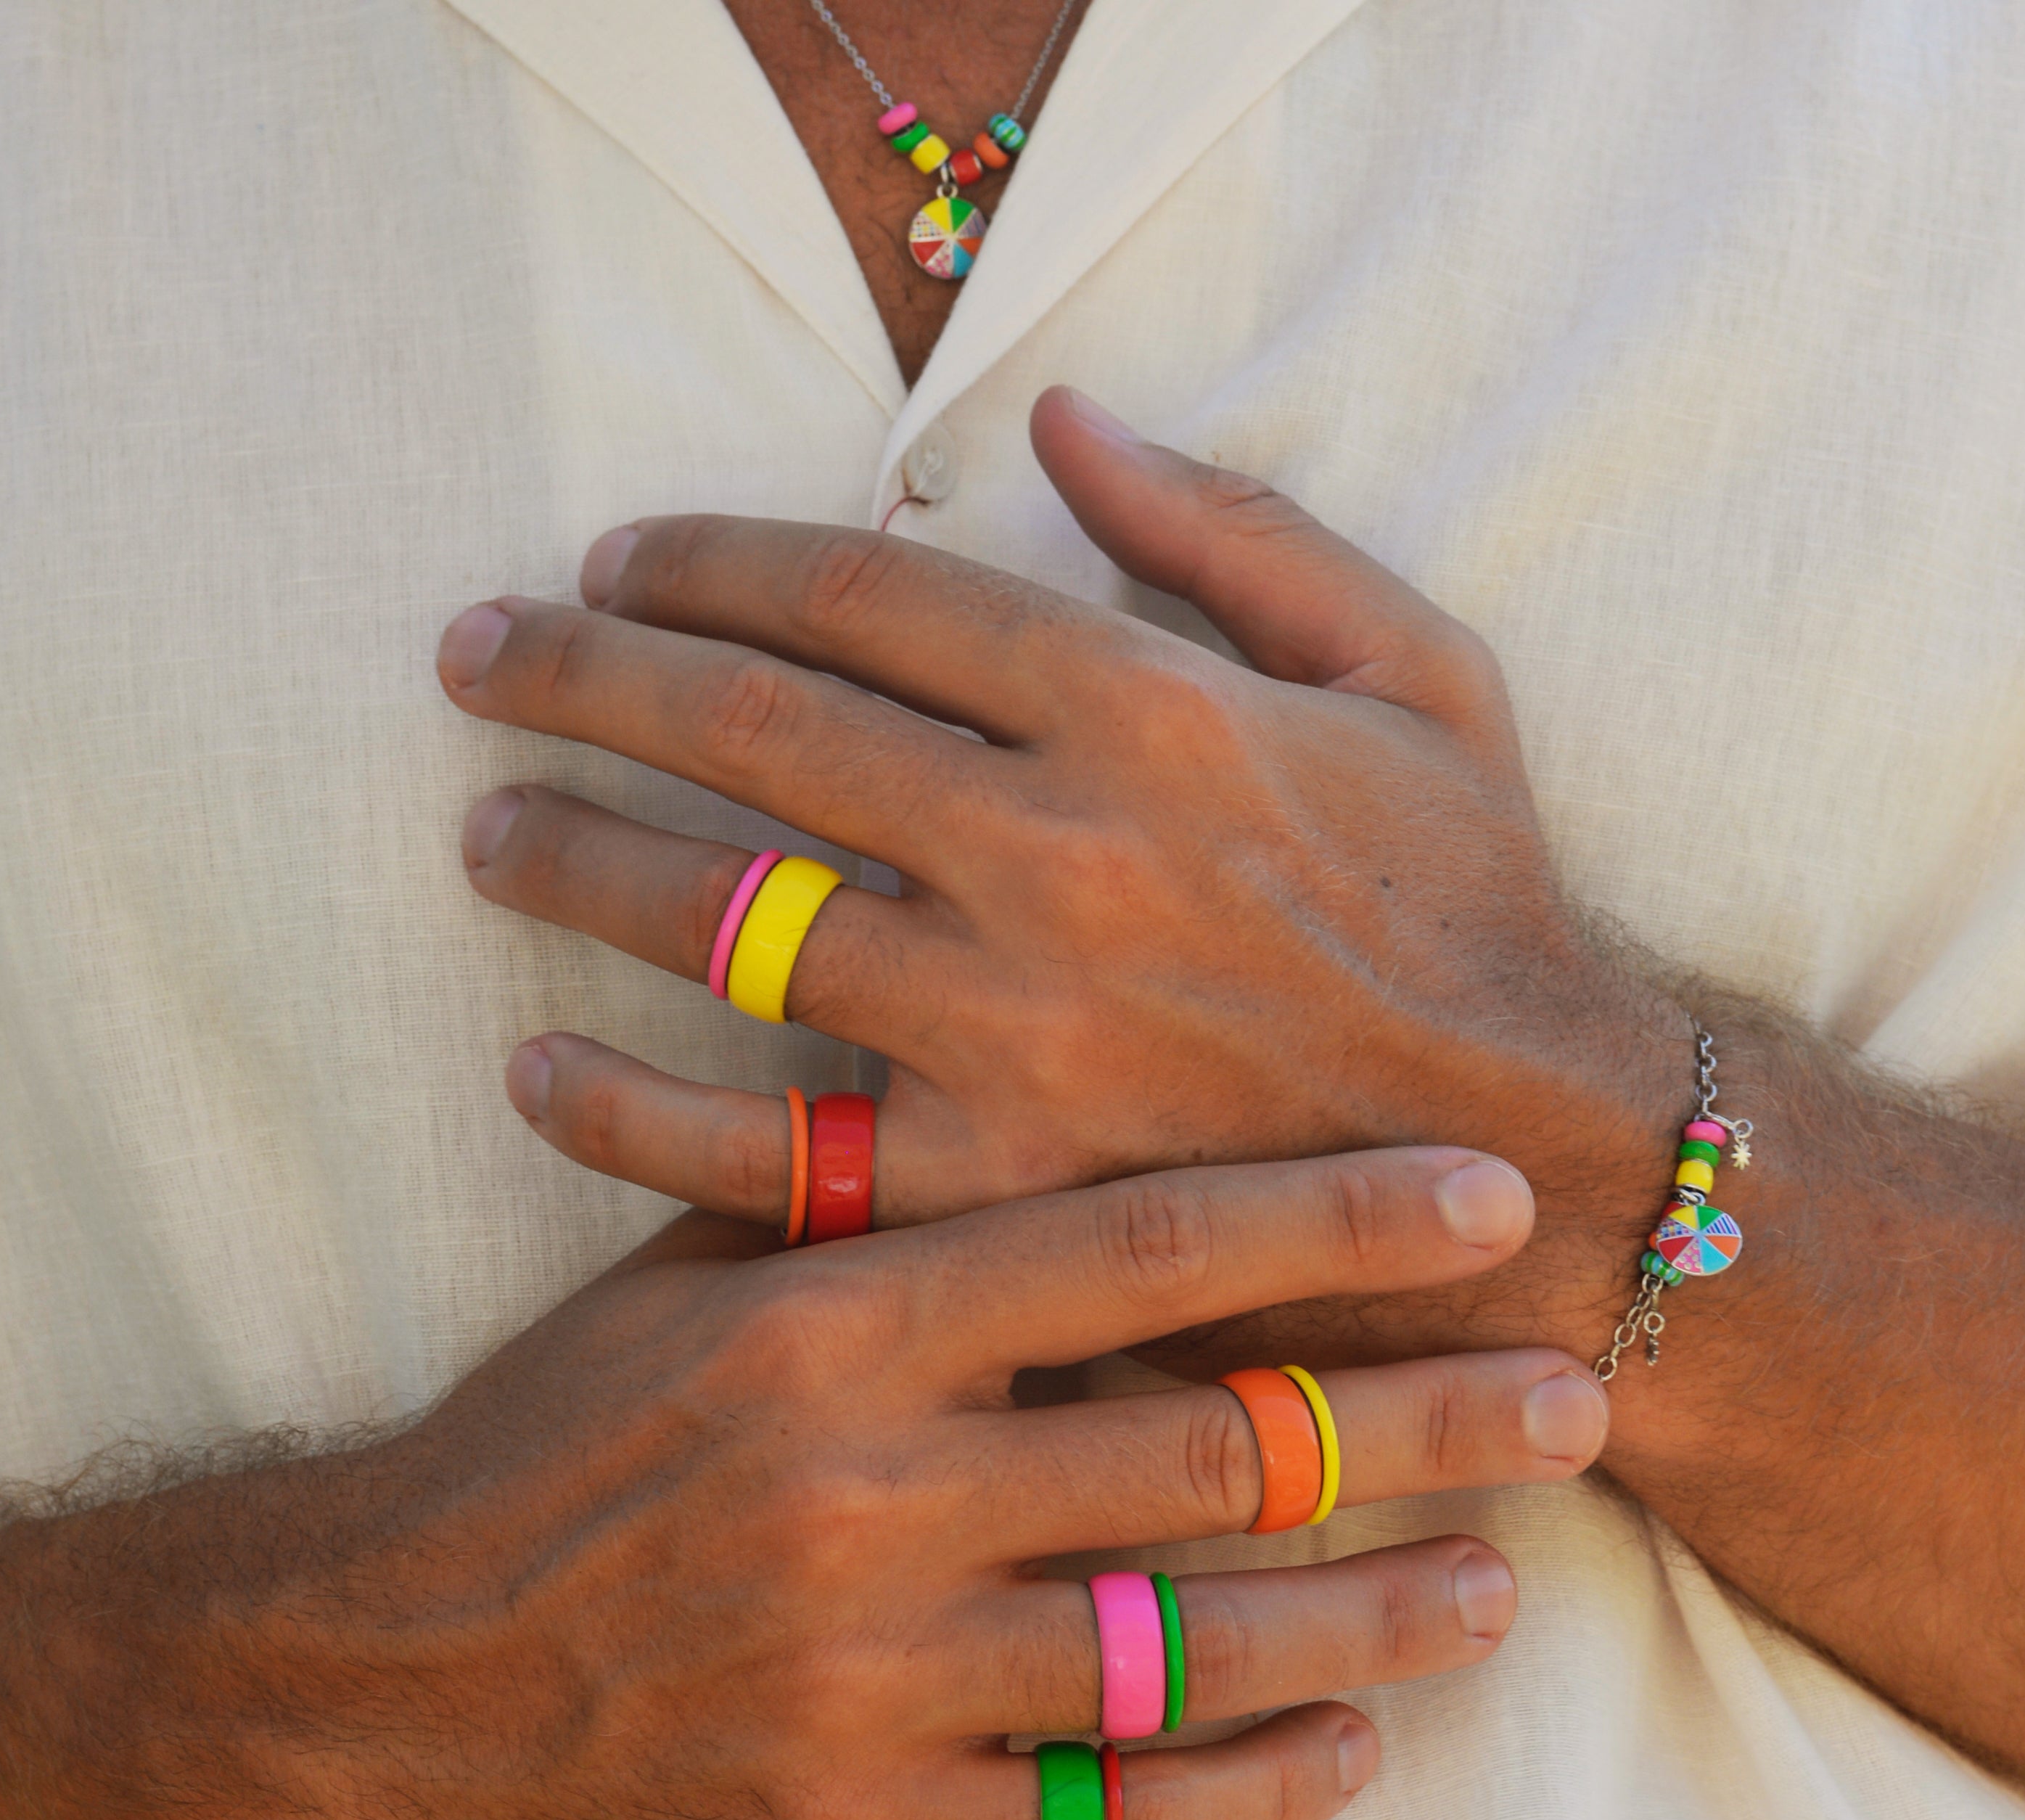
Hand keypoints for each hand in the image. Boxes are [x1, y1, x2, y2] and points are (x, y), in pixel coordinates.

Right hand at [264, 1151, 1607, 1819]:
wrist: (367, 1679)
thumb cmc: (531, 1459)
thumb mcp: (665, 1296)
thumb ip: (830, 1200)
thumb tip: (960, 1051)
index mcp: (828, 1331)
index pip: (1135, 1251)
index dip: (1330, 1215)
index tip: (1481, 1191)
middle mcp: (869, 1496)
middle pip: (1211, 1450)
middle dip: (1418, 1419)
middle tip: (1577, 1397)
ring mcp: (869, 1680)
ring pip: (1189, 1646)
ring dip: (1372, 1615)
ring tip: (1503, 1590)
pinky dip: (1249, 1789)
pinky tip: (1352, 1754)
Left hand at [437, 387, 1687, 1370]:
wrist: (1545, 1163)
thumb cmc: (1479, 912)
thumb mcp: (1417, 671)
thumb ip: (1234, 534)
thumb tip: (1063, 424)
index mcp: (1143, 706)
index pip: (861, 592)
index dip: (712, 559)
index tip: (618, 559)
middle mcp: (1053, 850)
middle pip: (751, 729)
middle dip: (584, 675)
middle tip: (479, 658)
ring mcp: (1011, 1026)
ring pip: (727, 919)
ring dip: (578, 864)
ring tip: (487, 835)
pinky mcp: (993, 1190)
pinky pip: (766, 1152)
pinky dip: (633, 1113)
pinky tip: (540, 1072)